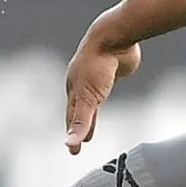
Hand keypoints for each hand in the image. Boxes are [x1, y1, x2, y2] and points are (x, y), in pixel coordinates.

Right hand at [64, 32, 141, 154]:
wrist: (115, 36)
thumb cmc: (98, 64)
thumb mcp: (89, 98)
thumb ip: (81, 122)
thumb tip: (70, 143)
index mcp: (73, 88)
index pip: (71, 118)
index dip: (72, 134)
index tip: (73, 150)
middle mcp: (81, 83)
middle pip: (79, 110)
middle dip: (78, 127)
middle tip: (78, 142)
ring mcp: (96, 76)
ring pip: (91, 100)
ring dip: (90, 115)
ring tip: (90, 127)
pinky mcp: (111, 70)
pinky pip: (105, 87)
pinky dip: (102, 98)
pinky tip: (103, 96)